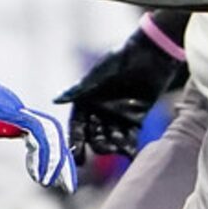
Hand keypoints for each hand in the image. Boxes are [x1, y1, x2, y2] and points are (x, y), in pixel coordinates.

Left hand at [0, 13, 75, 191]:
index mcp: (2, 110)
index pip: (38, 130)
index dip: (46, 154)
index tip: (41, 179)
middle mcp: (14, 108)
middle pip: (52, 130)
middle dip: (62, 159)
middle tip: (66, 187)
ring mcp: (15, 110)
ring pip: (49, 130)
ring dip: (59, 156)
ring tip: (62, 184)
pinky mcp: (12, 114)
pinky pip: (39, 130)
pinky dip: (47, 150)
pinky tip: (43, 169)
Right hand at [56, 22, 187, 162]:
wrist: (152, 52)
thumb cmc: (121, 58)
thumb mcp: (99, 74)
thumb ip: (79, 89)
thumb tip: (55, 100)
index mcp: (86, 101)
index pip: (78, 125)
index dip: (76, 140)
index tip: (76, 156)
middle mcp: (100, 111)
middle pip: (94, 135)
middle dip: (97, 145)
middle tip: (104, 150)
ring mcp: (118, 116)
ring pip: (111, 138)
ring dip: (113, 146)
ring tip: (118, 149)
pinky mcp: (136, 118)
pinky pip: (130, 136)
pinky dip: (130, 145)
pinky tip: (130, 152)